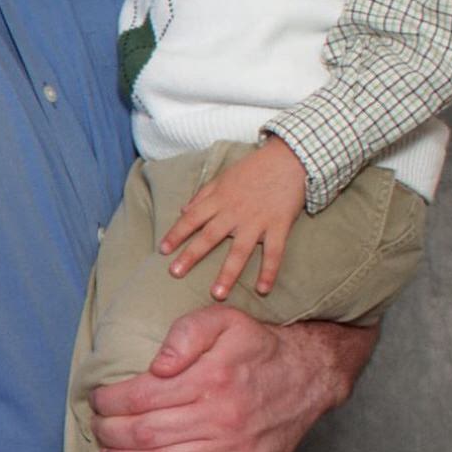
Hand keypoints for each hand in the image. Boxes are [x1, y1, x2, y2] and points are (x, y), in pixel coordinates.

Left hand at [90, 305, 365, 451]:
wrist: (308, 376)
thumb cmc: (256, 347)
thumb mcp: (223, 320)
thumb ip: (185, 334)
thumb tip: (157, 365)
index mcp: (211, 378)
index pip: (140, 396)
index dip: (109, 401)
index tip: (96, 399)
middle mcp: (222, 417)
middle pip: (146, 434)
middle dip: (109, 433)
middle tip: (96, 428)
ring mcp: (235, 450)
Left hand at [159, 137, 308, 298]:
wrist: (289, 158)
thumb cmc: (254, 167)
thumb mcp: (223, 176)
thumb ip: (203, 194)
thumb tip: (183, 210)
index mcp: (219, 199)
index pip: (191, 218)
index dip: (176, 234)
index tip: (162, 250)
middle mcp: (234, 212)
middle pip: (209, 237)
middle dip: (190, 256)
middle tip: (175, 274)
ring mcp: (256, 221)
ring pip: (239, 251)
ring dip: (227, 273)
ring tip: (216, 293)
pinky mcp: (278, 226)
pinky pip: (273, 253)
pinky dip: (269, 271)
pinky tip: (263, 289)